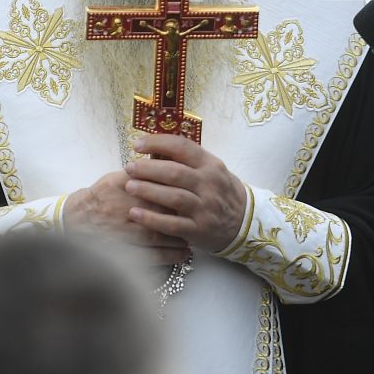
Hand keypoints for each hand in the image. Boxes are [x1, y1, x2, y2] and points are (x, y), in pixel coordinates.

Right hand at [64, 169, 190, 265]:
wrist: (77, 220)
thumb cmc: (102, 196)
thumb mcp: (118, 177)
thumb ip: (144, 171)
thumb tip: (170, 159)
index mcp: (125, 186)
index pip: (158, 185)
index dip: (179, 191)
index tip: (194, 194)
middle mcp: (125, 207)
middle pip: (162, 210)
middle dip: (182, 215)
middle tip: (198, 216)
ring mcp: (124, 231)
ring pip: (159, 234)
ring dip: (179, 236)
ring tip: (192, 236)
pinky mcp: (122, 251)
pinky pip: (151, 256)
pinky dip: (170, 256)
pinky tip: (183, 254)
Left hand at [122, 134, 250, 252]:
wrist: (244, 221)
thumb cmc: (219, 191)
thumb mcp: (211, 170)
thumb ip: (188, 160)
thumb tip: (153, 148)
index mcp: (210, 165)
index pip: (182, 147)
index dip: (157, 143)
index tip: (136, 144)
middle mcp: (209, 185)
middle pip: (175, 172)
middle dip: (148, 169)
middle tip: (129, 168)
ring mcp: (205, 208)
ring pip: (174, 197)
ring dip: (148, 191)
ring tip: (129, 187)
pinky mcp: (199, 230)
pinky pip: (172, 225)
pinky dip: (152, 219)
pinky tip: (135, 214)